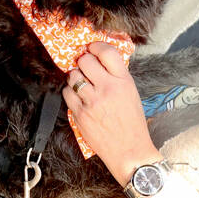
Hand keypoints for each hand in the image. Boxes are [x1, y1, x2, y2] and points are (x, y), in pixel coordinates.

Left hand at [63, 43, 160, 186]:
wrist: (129, 151)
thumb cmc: (132, 123)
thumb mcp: (131, 93)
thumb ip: (117, 76)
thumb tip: (100, 60)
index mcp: (123, 81)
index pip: (107, 53)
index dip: (96, 46)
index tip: (92, 48)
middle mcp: (107, 88)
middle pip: (85, 61)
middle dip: (83, 61)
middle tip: (85, 67)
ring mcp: (92, 101)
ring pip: (73, 76)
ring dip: (75, 77)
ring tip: (81, 83)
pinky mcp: (80, 114)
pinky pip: (67, 93)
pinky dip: (70, 92)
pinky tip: (78, 97)